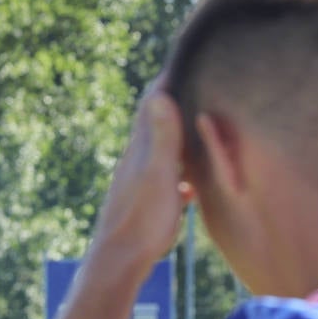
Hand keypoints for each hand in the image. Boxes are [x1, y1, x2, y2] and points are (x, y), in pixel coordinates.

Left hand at [88, 81, 191, 274]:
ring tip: (198, 132)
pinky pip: (165, 182)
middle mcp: (136, 162)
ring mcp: (139, 183)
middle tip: (198, 87)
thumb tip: (159, 94)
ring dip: (177, 139)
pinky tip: (190, 186)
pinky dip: (179, 176)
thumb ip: (161, 138)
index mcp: (141, 150)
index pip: (152, 104)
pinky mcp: (143, 204)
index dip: (167, 80)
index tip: (185, 57)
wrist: (119, 261)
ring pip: (161, 153)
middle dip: (174, 104)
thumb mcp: (157, 175)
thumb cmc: (141, 221)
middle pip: (156, 124)